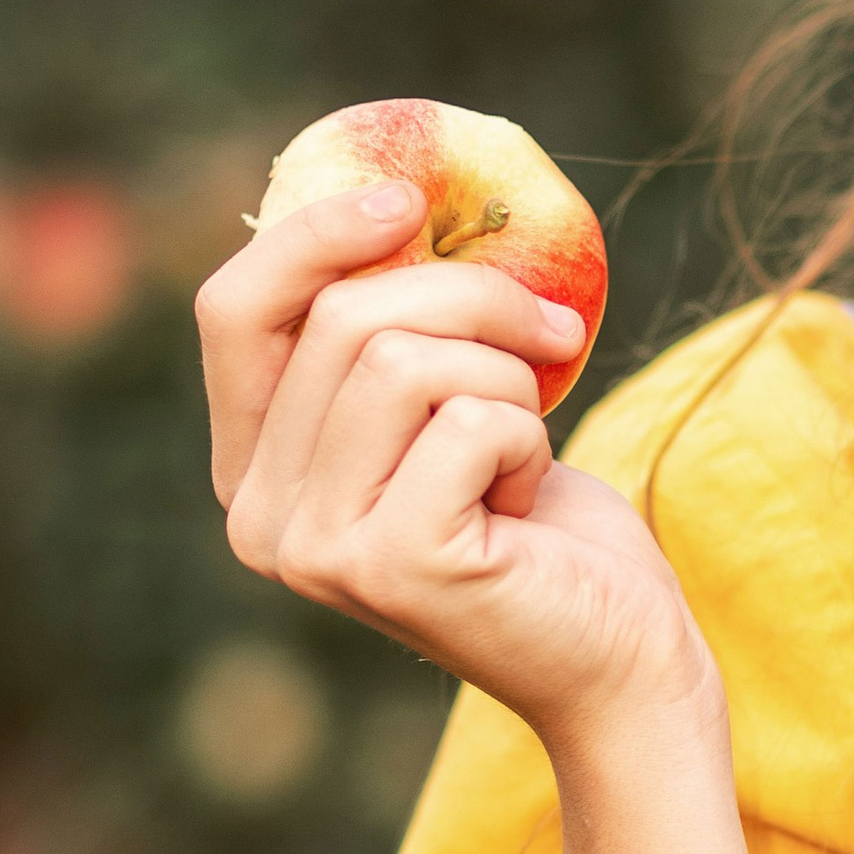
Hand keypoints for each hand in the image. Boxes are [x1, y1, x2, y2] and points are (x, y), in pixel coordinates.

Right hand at [198, 181, 712, 749]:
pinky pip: (468, 419)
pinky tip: (529, 506)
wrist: (620, 657)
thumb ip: (388, 333)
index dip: (313, 235)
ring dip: (505, 378)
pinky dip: (527, 439)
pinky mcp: (390, 564)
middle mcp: (258, 517)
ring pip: (403, 359)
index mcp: (252, 471)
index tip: (408, 198)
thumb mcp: (448, 405)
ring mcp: (314, 548)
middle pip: (344, 317)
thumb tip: (387, 196)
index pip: (233, 312)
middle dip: (476, 300)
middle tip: (556, 335)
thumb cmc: (544, 526)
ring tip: (527, 450)